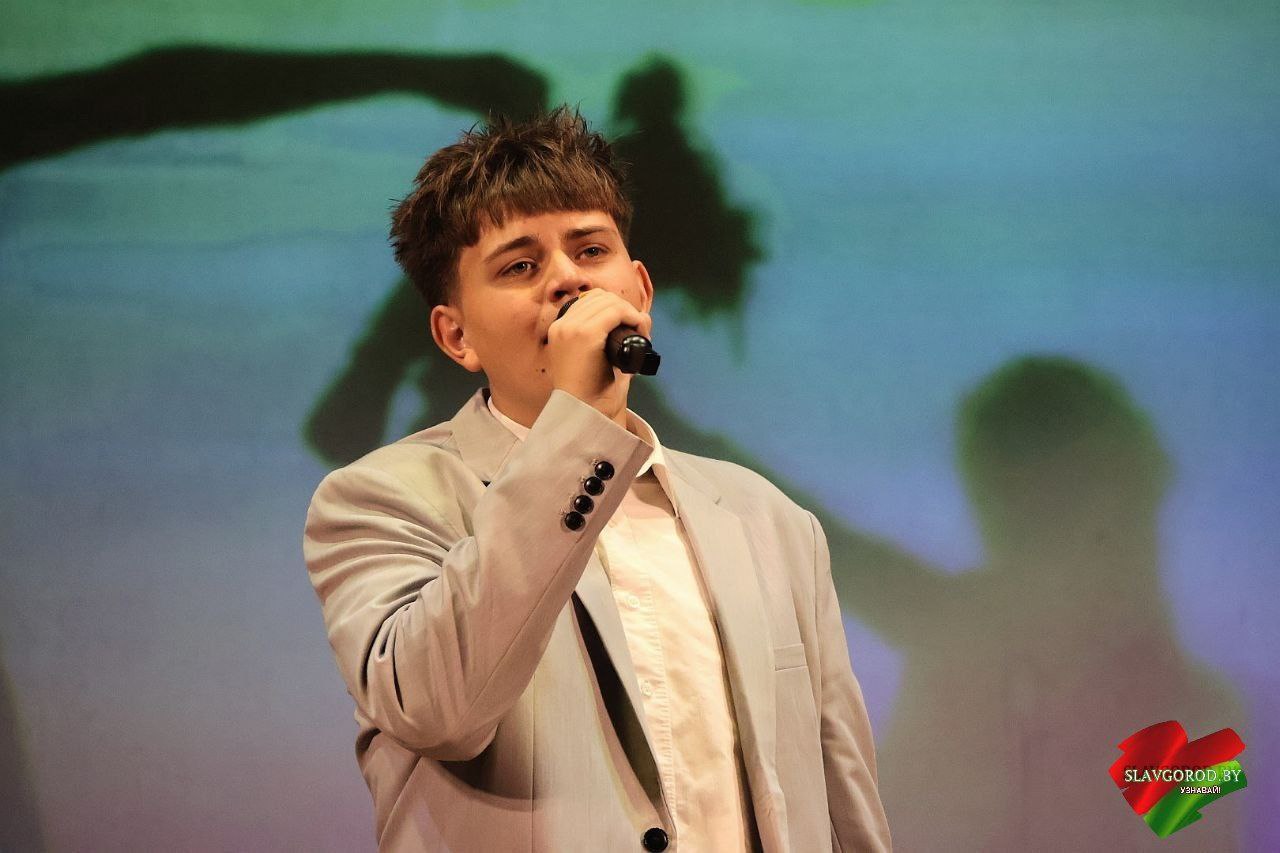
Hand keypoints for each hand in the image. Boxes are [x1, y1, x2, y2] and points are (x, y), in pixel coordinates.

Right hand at [545, 290, 651, 422]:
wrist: (585, 413)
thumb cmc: (593, 392)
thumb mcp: (600, 359)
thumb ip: (614, 338)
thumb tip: (644, 317)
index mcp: (560, 330)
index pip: (589, 300)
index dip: (613, 307)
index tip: (629, 324)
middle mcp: (561, 325)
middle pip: (600, 297)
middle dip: (624, 308)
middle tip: (639, 328)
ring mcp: (571, 328)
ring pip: (609, 302)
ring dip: (630, 313)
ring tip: (641, 331)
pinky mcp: (584, 334)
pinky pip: (614, 312)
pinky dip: (632, 317)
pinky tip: (640, 331)